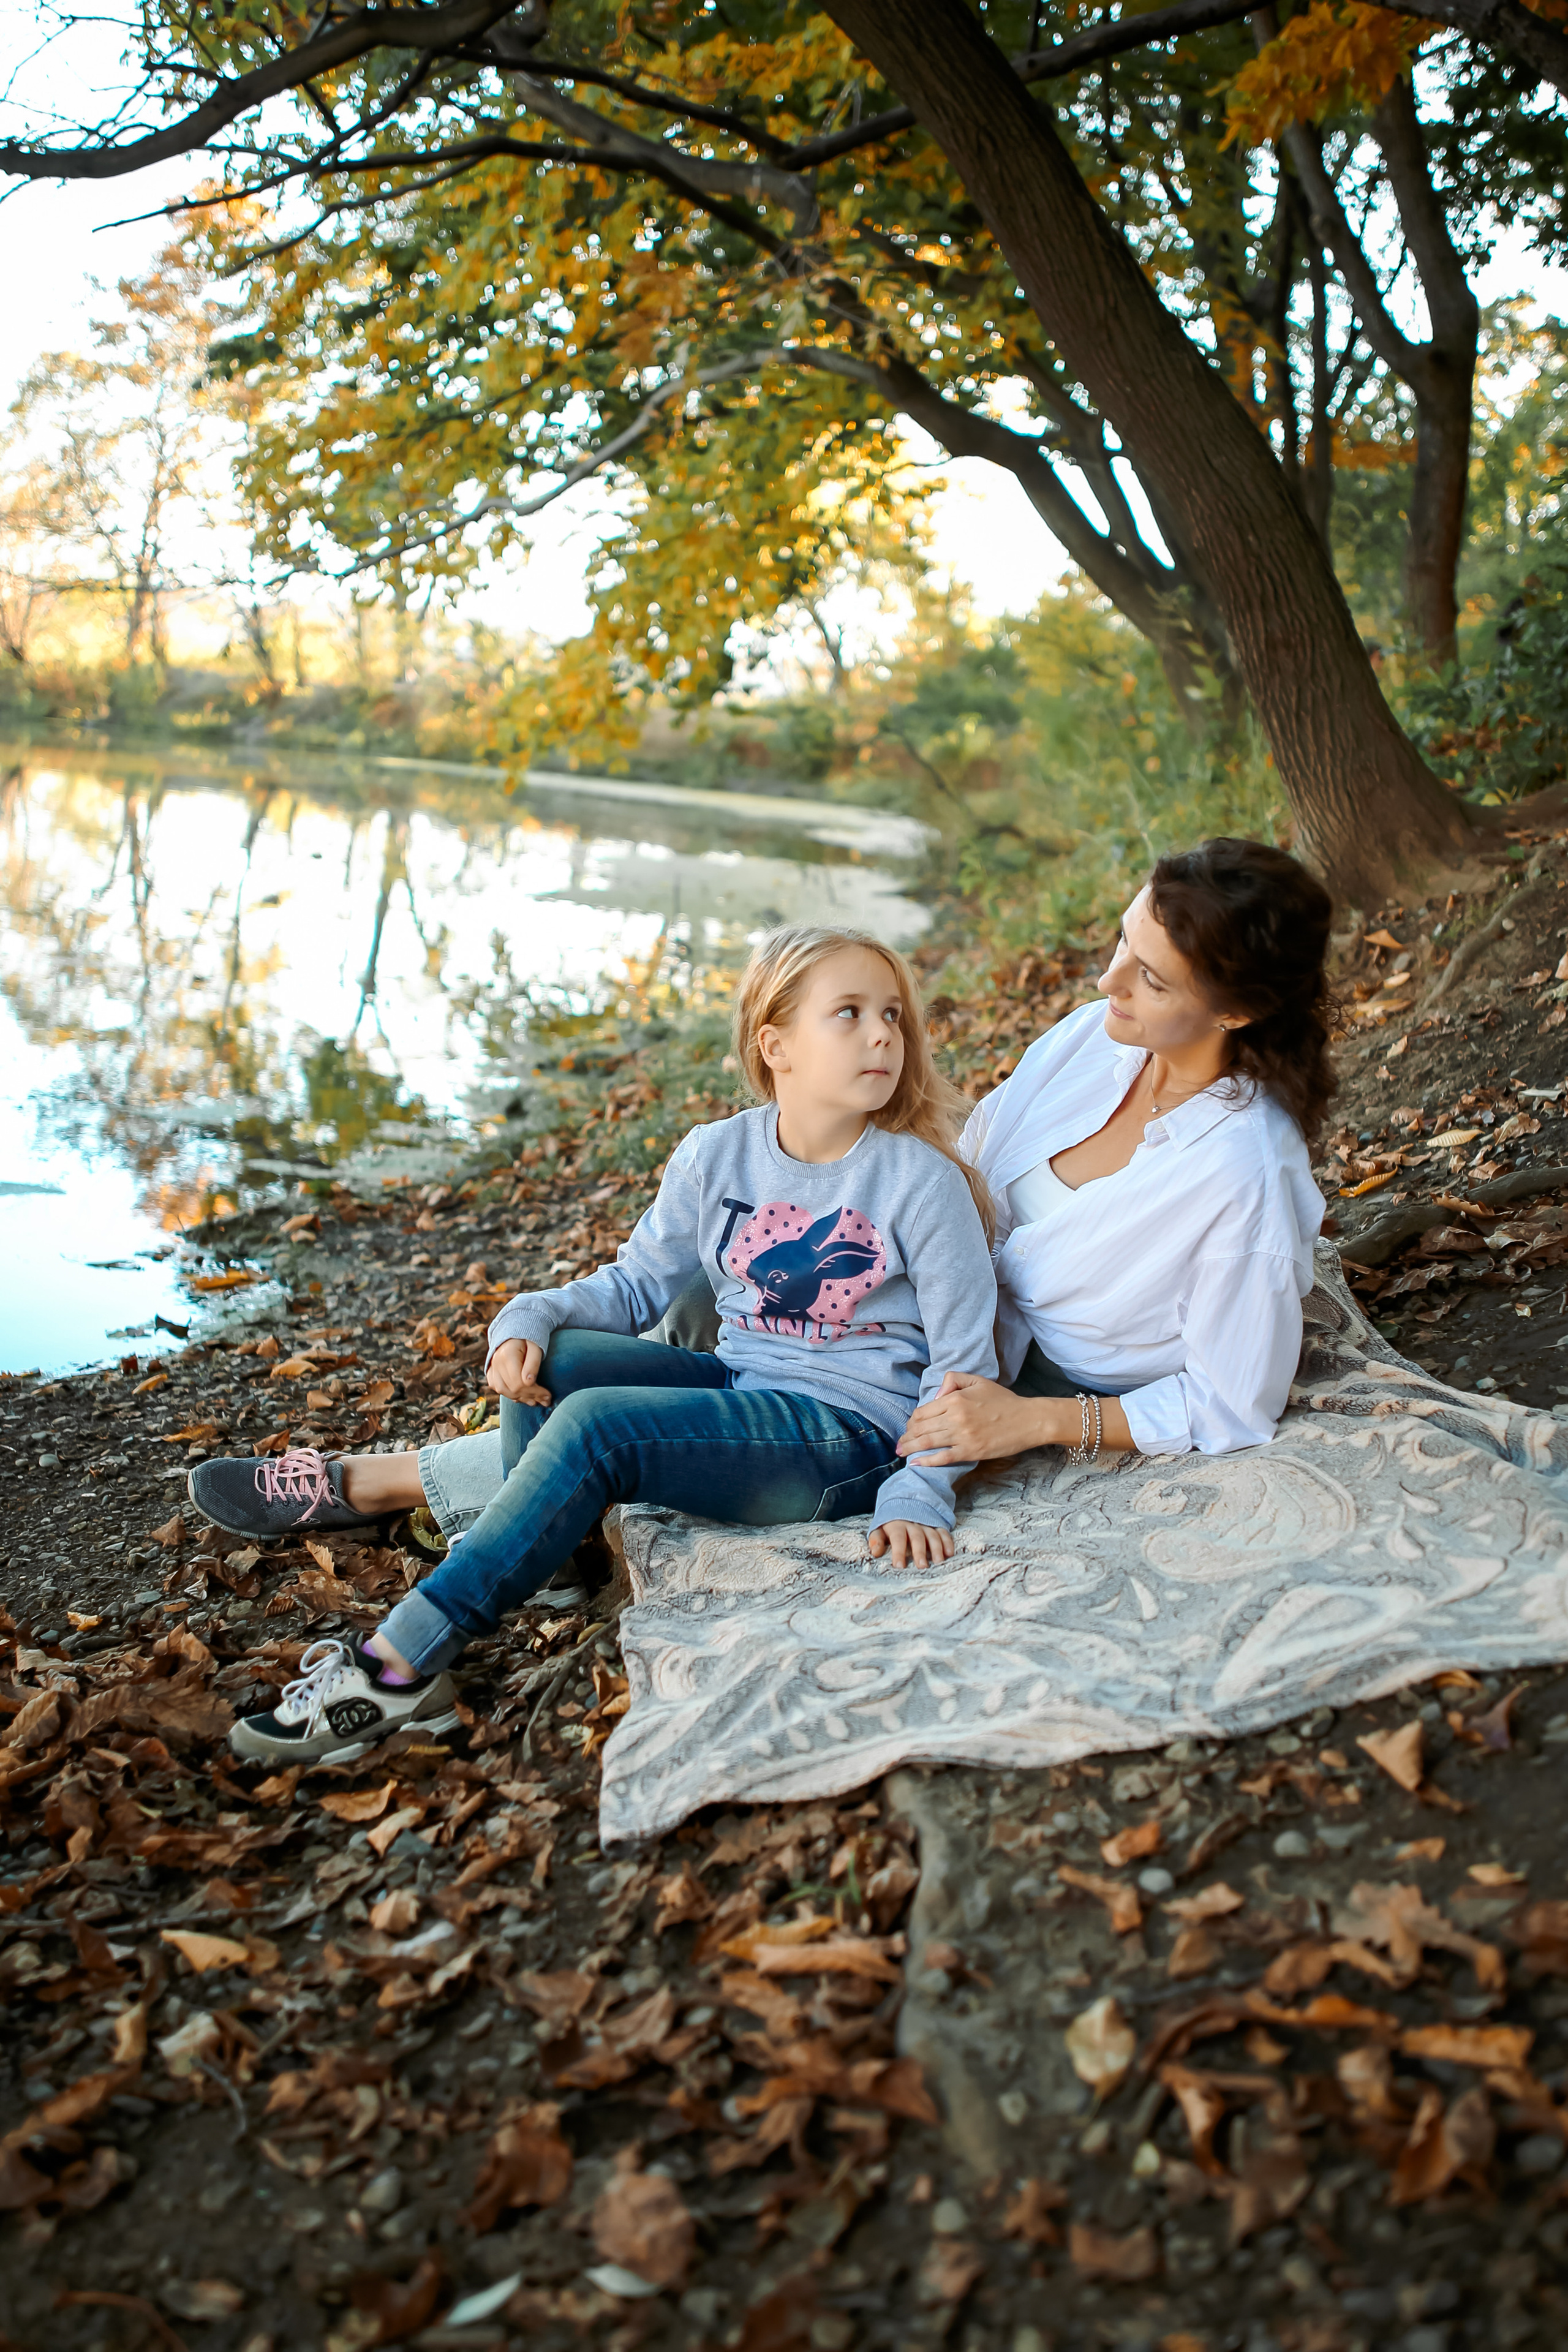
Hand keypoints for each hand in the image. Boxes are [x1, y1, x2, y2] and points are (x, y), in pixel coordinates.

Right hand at [487, 1338, 550, 1405]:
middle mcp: (496, 1362)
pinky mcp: (491, 1372)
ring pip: (503, 1391)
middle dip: (531, 1396)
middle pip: (512, 1389)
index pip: (519, 1382)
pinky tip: (523, 1397)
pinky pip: (497, 1388)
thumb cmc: (530, 1339)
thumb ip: (533, 1363)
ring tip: (536, 1401)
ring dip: (521, 1398)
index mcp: (507, 1355)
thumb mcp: (536, 1347)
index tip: (548, 1395)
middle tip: (546, 1400)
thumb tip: (529, 1382)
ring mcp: (492, 1367)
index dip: (535, 1392)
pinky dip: (510, 1394)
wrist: (516, 1332)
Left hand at [868, 1518, 954, 1568]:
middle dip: (920, 1552)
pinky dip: (947, 1542)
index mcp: (897, 1524)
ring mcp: (926, 1523)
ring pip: (932, 1535)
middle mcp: (913, 1523)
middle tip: (922, 1567)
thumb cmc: (890, 1521)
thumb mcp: (879, 1527)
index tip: (899, 1566)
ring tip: (938, 1562)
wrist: (904, 1499)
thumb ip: (876, 1539)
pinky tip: (949, 1553)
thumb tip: (875, 1552)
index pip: (898, 1538)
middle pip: (917, 1538)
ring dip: (936, 1548)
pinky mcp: (936, 1524)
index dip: (899, 1552)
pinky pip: (943, 1532)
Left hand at [897, 1369, 1058, 1465]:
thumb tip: (936, 1396)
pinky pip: (943, 1458)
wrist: (1028, 1420)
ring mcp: (962, 1436)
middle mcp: (955, 1417)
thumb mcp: (978, 1381)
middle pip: (920, 1428)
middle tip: (900, 1443)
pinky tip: (916, 1464)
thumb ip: (953, 1380)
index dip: (912, 1421)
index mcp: (954, 1399)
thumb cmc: (1004, 1400)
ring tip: (901, 1453)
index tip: (909, 1427)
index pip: (923, 1412)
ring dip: (910, 1448)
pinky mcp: (970, 1452)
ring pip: (927, 1443)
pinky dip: (927, 1462)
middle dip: (907, 1437)